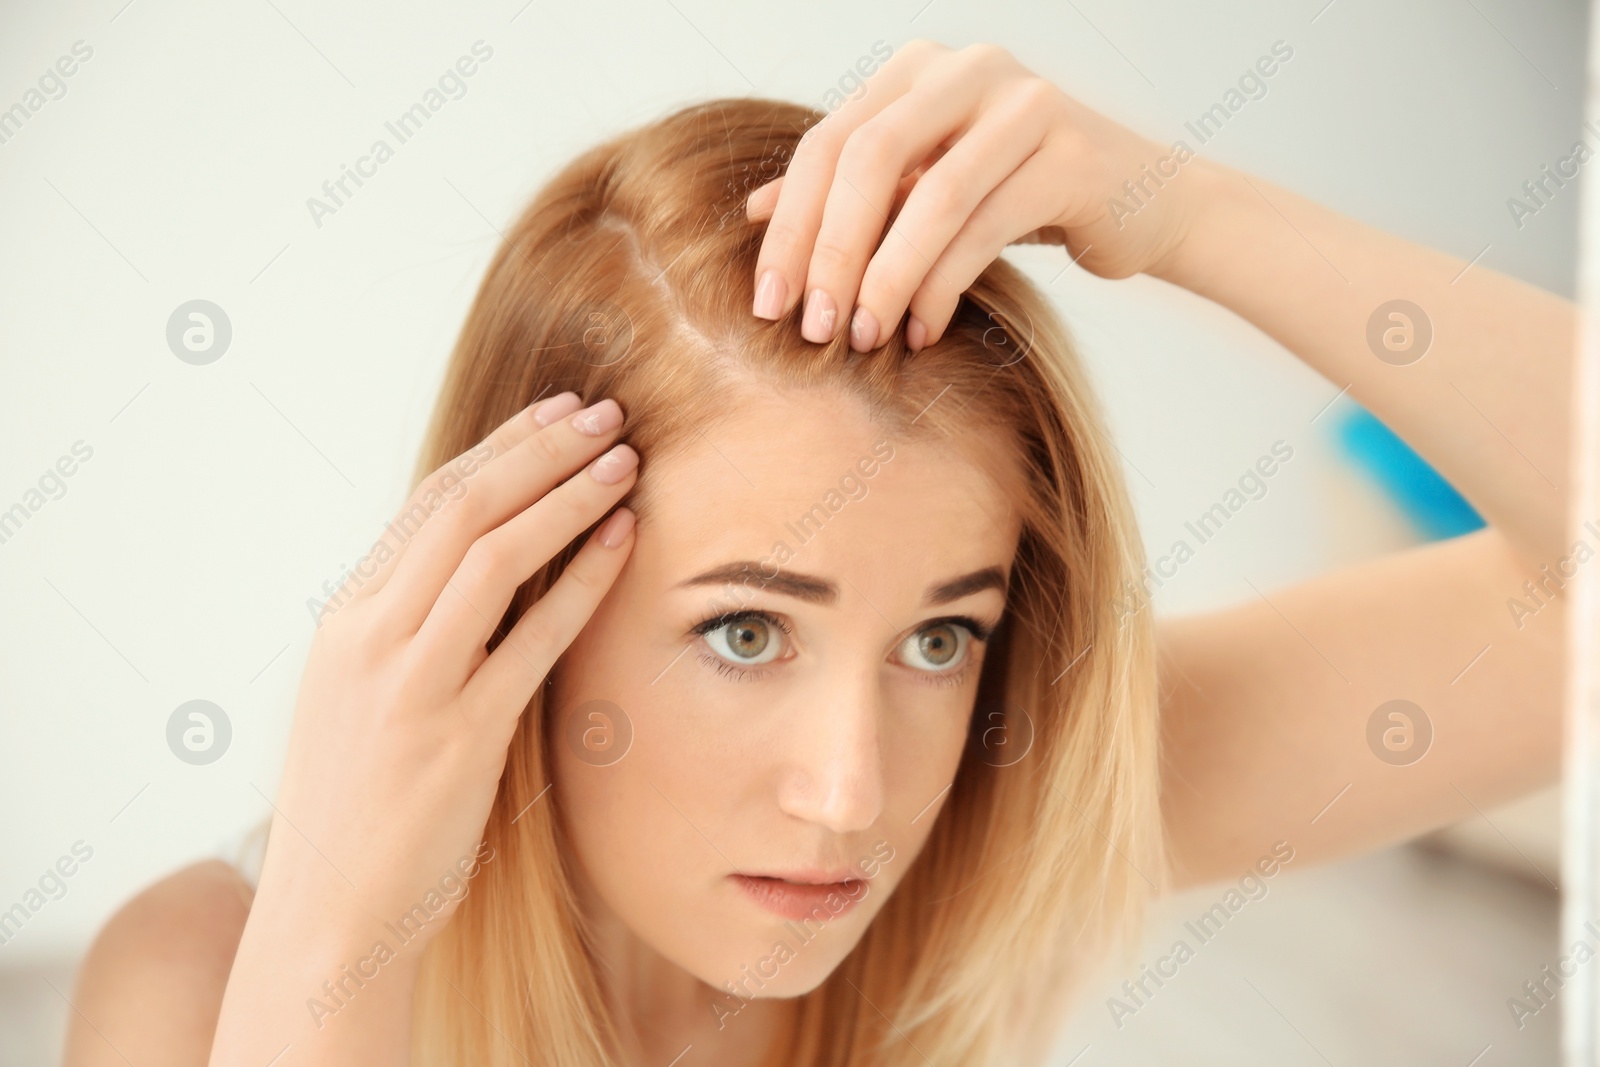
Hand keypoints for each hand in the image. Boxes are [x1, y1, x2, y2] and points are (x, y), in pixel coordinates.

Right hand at [255, 391, 638, 944]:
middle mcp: (369, 639)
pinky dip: (581, 580)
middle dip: (541, 448)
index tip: (555, 415)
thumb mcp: (358, 699)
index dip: (500, 449)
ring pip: (494, 553)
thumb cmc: (356, 808)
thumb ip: (406, 632)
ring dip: (568, 494)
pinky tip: (623, 541)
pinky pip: (532, 638)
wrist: (329, 914)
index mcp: (345, 622)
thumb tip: (472, 571)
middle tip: (606, 413)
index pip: (428, 505)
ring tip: (625, 458)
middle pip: (463, 507)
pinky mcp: (459, 739)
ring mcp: (412, 686)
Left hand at [745, 39, 1199, 351]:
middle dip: (830, 252)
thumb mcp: (922, 183)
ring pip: (932, 198)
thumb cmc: (1016, 192)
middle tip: (811, 327)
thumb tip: (752, 211)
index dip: (790, 226)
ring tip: (864, 337)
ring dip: (887, 278)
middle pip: (870, 158)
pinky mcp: (1071, 156)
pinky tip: (922, 331)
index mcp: (920, 68)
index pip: (830, 143)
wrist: (1140, 200)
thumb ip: (849, 189)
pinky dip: (943, 286)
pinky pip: (986, 226)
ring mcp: (1027, 105)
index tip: (767, 301)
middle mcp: (970, 68)